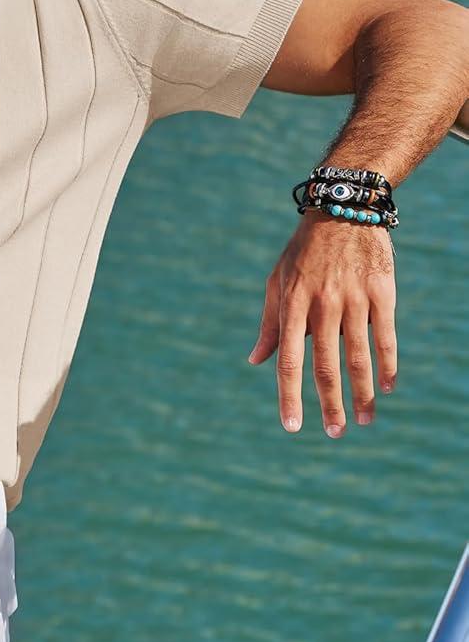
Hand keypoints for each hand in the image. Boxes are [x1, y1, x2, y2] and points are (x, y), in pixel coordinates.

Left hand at [246, 208, 397, 435]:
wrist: (342, 207)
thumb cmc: (303, 251)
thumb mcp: (277, 282)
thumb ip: (270, 324)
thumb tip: (255, 360)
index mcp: (293, 305)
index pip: (288, 360)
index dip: (289, 396)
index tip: (292, 426)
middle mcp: (322, 305)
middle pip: (325, 365)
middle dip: (329, 404)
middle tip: (335, 433)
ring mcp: (354, 299)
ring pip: (358, 357)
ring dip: (361, 393)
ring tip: (364, 420)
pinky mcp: (382, 292)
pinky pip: (386, 336)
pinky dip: (388, 365)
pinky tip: (388, 387)